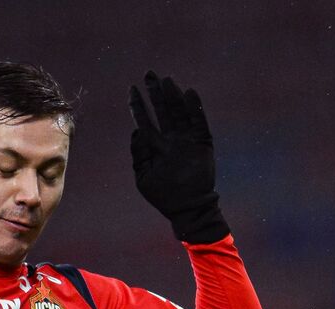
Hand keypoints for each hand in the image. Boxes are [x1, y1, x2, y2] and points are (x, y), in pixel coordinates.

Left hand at [129, 72, 229, 243]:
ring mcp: (187, 139)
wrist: (188, 207)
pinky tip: (188, 93)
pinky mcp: (202, 142)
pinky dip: (194, 107)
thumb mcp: (144, 176)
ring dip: (173, 96)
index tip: (132, 89)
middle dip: (156, 93)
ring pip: (179, 112)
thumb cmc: (164, 195)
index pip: (145, 120)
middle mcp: (171, 139)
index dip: (138, 105)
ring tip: (166, 80)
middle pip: (162, 111)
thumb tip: (136, 132)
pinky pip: (198, 121)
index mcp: (156, 146)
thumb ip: (139, 154)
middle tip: (149, 74)